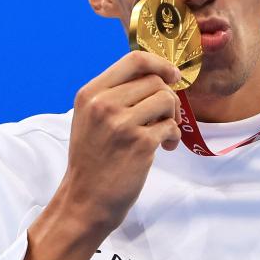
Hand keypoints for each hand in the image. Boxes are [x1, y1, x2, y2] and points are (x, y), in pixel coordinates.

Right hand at [20, 51, 181, 259]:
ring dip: (173, 116)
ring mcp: (122, 124)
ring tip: (165, 134)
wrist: (86, 199)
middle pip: (155, 81)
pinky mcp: (140, 144)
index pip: (134, 59)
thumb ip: (116, 94)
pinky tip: (165, 148)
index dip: (160, 64)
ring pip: (166, 100)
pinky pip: (171, 126)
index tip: (172, 75)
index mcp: (90, 93)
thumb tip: (156, 74)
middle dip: (168, 98)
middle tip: (165, 118)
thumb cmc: (93, 159)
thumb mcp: (91, 118)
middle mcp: (104, 104)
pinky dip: (173, 136)